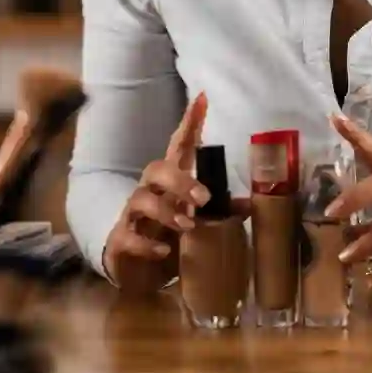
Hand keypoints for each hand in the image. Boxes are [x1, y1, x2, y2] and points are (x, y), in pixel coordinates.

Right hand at [101, 93, 245, 293]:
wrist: (139, 274)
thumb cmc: (171, 238)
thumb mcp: (199, 225)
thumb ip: (221, 212)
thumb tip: (250, 204)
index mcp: (170, 182)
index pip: (179, 146)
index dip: (189, 123)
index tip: (202, 98)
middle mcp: (150, 192)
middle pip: (156, 169)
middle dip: (179, 180)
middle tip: (203, 198)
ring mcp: (132, 215)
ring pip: (140, 199)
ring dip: (165, 211)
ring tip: (188, 226)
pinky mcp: (121, 240)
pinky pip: (128, 236)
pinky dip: (146, 243)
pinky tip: (164, 251)